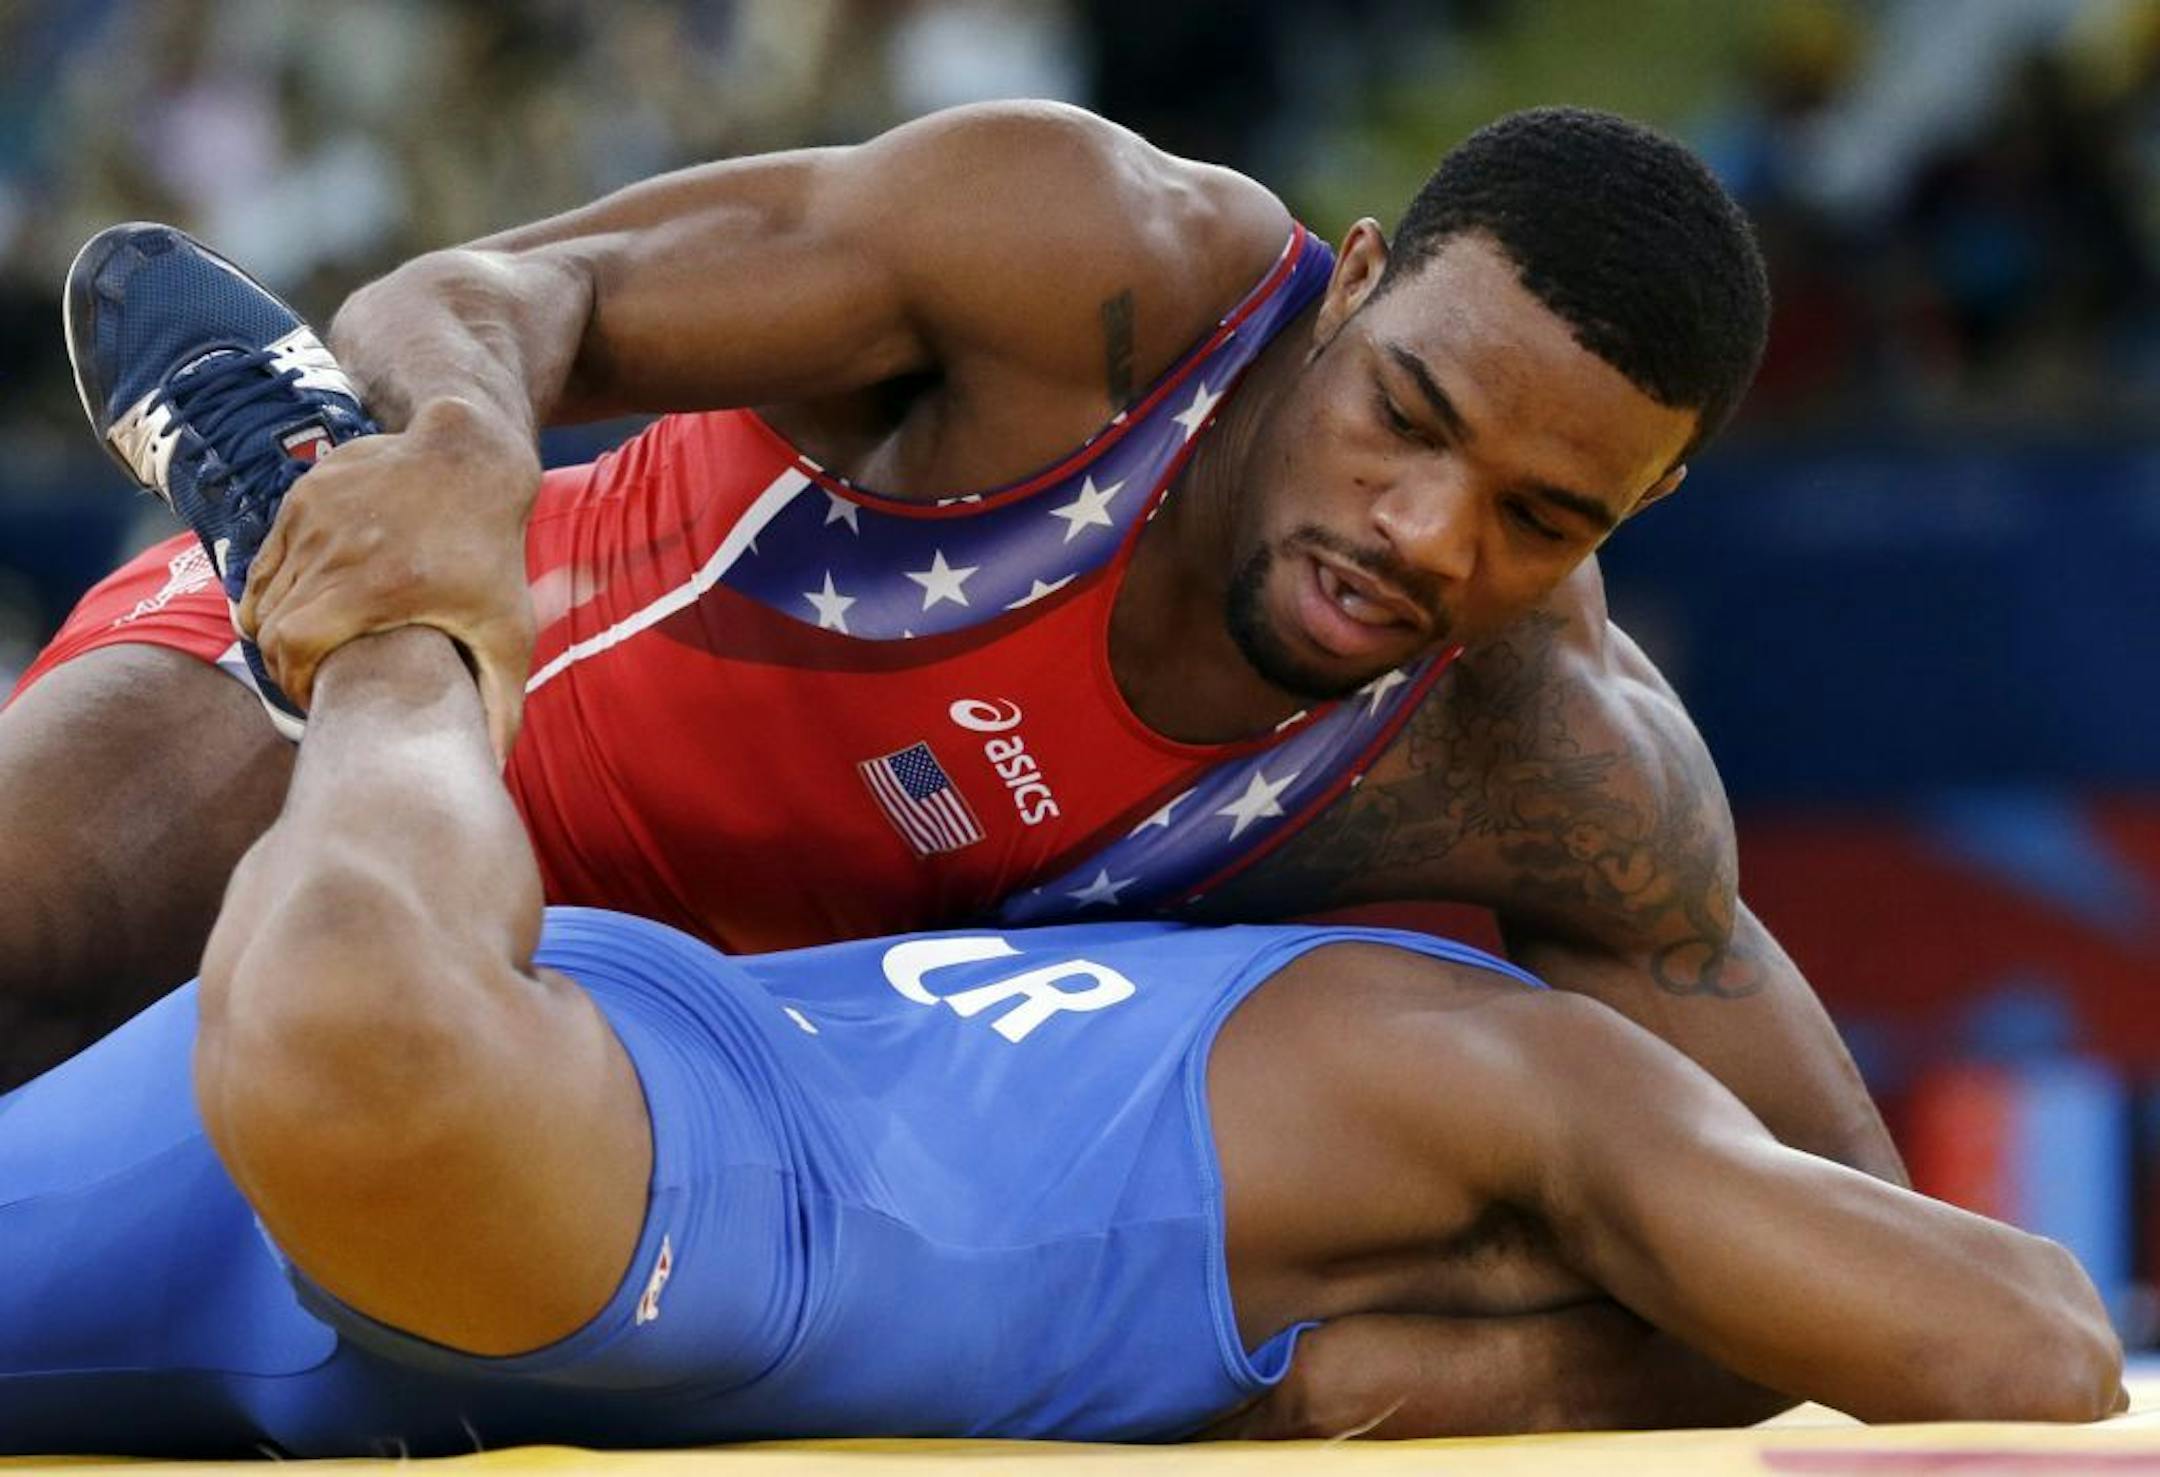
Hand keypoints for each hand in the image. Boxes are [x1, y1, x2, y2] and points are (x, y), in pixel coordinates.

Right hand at [240, 398, 541, 759]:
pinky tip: (302, 605)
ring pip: (262, 589)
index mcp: (374, 586)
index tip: (316, 699)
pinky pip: (268, 555)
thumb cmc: (493, 554)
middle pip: (271, 624)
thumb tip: (496, 764)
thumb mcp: (507, 629)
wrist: (472, 459)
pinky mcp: (304, 495)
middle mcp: (333, 549)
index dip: (294, 681)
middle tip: (308, 681)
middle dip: (283, 662)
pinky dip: (274, 586)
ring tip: (304, 649)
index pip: (294, 646)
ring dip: (275, 625)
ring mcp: (313, 516)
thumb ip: (503, 701)